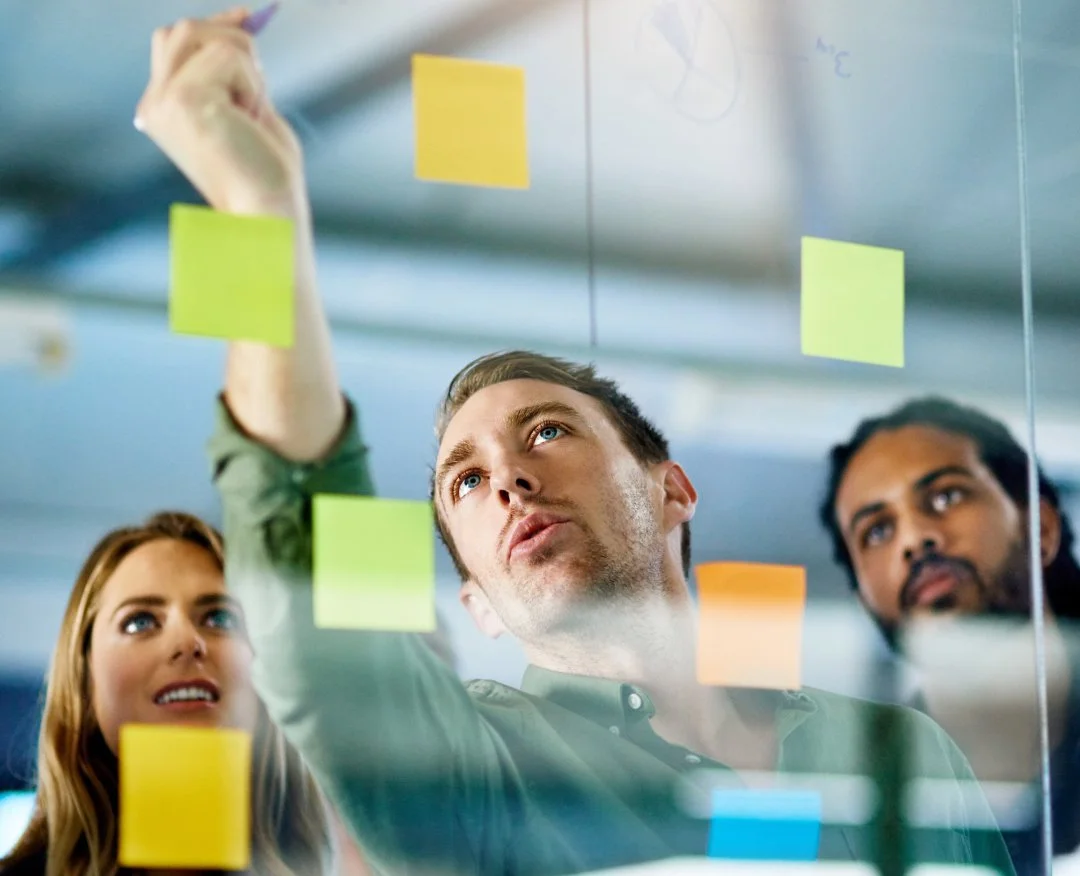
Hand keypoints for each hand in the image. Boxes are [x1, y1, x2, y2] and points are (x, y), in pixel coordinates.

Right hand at [135, 7, 307, 218]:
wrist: (268, 212)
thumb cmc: (266, 169)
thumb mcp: (246, 105)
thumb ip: (232, 65)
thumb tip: (240, 14)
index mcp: (162, 107)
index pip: (174, 39)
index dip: (215, 24)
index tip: (248, 18)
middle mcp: (155, 102)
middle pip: (186, 28)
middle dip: (234, 44)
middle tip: (257, 95)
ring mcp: (165, 100)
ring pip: (208, 36)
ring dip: (246, 66)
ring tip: (253, 112)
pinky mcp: (185, 99)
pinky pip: (230, 56)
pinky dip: (254, 85)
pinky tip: (252, 120)